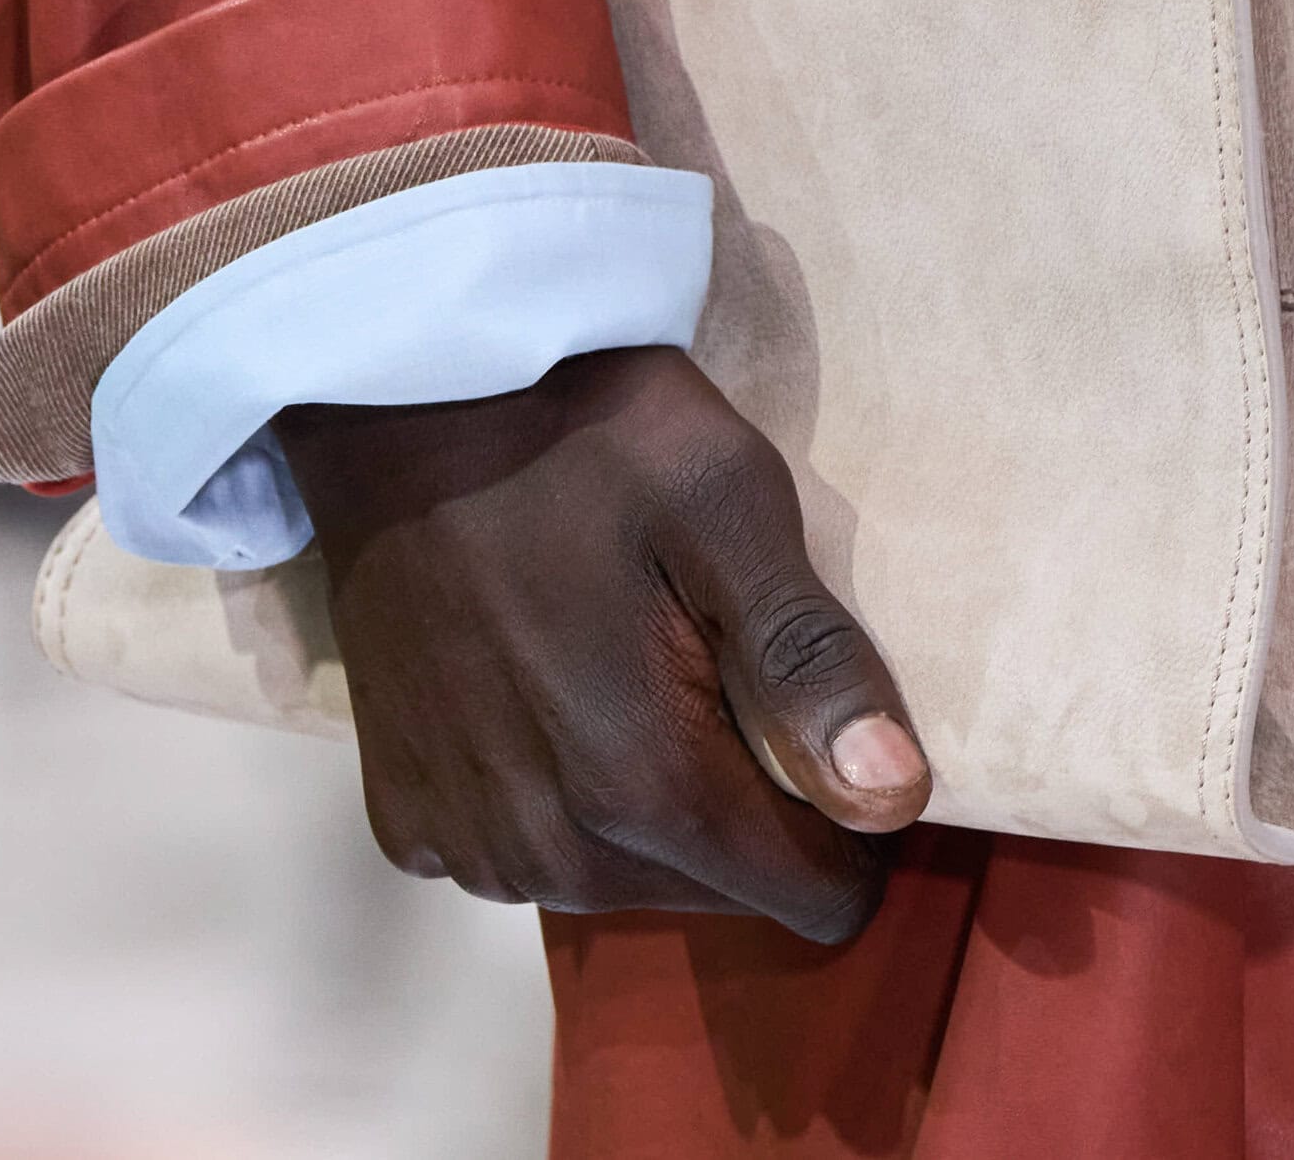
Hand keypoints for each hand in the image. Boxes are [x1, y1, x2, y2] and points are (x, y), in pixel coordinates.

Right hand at [278, 347, 929, 943]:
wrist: (397, 396)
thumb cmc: (581, 434)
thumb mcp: (726, 500)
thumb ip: (809, 660)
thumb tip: (895, 801)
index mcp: (645, 785)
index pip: (821, 896)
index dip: (852, 819)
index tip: (816, 713)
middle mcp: (549, 854)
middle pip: (723, 889)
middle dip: (743, 799)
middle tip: (704, 652)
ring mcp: (464, 844)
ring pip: (623, 879)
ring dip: (644, 800)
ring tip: (618, 658)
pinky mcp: (403, 822)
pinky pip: (524, 854)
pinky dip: (549, 792)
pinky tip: (535, 683)